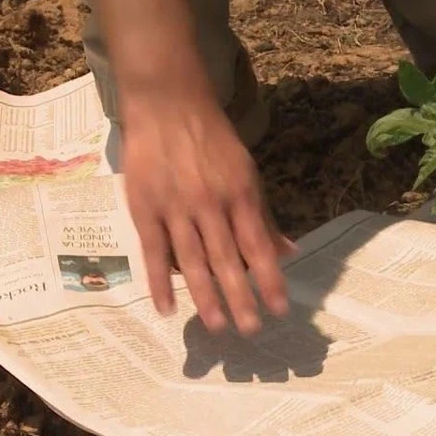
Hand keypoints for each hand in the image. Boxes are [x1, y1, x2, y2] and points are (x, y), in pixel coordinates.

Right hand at [121, 97, 295, 335]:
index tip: (279, 310)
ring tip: (217, 327)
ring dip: (205, 298)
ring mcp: (175, 207)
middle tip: (250, 331)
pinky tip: (167, 308)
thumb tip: (290, 252)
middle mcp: (210, 204)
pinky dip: (159, 281)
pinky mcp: (145, 208)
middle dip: (240, 299)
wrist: (168, 105)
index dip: (270, 280)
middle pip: (227, 261)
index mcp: (241, 195)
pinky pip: (153, 252)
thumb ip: (264, 217)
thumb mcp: (247, 173)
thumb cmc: (214, 142)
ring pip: (192, 261)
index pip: (259, 247)